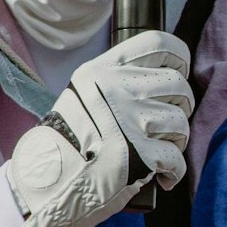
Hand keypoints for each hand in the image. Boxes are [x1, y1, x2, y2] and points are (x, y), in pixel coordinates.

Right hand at [7, 31, 193, 226]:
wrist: (45, 184)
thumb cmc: (66, 144)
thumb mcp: (82, 96)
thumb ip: (115, 82)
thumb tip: (163, 78)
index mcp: (102, 71)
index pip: (158, 43)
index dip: (179, 58)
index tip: (180, 73)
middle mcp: (116, 89)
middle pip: (178, 84)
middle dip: (181, 106)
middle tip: (164, 125)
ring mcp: (128, 120)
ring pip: (181, 121)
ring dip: (177, 140)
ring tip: (158, 151)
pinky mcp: (139, 154)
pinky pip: (177, 157)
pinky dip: (174, 170)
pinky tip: (162, 175)